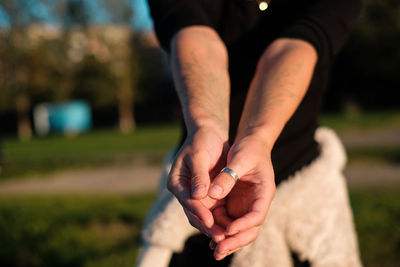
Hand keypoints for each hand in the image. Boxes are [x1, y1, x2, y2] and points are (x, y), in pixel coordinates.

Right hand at [167, 127, 228, 241]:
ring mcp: (197, 196)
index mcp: (177, 182)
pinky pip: (215, 212)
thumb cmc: (202, 140)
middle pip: (194, 214)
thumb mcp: (199, 156)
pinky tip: (232, 230)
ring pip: (205, 216)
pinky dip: (222, 221)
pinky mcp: (209, 196)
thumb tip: (198, 196)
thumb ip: (199, 176)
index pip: (187, 200)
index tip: (210, 221)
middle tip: (220, 238)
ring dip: (215, 228)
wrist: (210, 133)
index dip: (199, 212)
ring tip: (227, 239)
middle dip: (207, 226)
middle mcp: (185, 192)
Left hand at [207, 135, 275, 259]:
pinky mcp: (235, 204)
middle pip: (249, 229)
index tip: (228, 230)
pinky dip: (219, 229)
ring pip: (238, 229)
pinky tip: (209, 236)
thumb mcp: (239, 159)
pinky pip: (228, 221)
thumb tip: (212, 194)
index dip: (243, 225)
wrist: (250, 144)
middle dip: (235, 241)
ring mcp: (245, 205)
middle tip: (219, 251)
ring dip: (226, 240)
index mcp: (264, 192)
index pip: (257, 215)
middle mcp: (256, 203)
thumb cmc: (248, 149)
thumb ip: (227, 176)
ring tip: (213, 250)